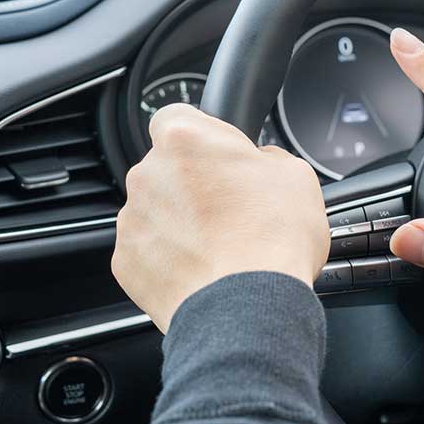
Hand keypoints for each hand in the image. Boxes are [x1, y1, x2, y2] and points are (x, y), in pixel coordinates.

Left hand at [112, 104, 328, 332]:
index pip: (176, 115)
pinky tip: (202, 269)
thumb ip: (267, 158)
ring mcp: (133, 219)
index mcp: (186, 139)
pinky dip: (169, 257)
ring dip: (181, 221)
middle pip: (167, 167)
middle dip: (193, 183)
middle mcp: (148, 173)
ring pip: (157, 209)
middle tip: (231, 207)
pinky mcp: (126, 261)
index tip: (220, 156)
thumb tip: (259, 164)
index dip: (202, 136)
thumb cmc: (273, 240)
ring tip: (220, 246)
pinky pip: (148, 249)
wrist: (246, 309)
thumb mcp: (296, 176)